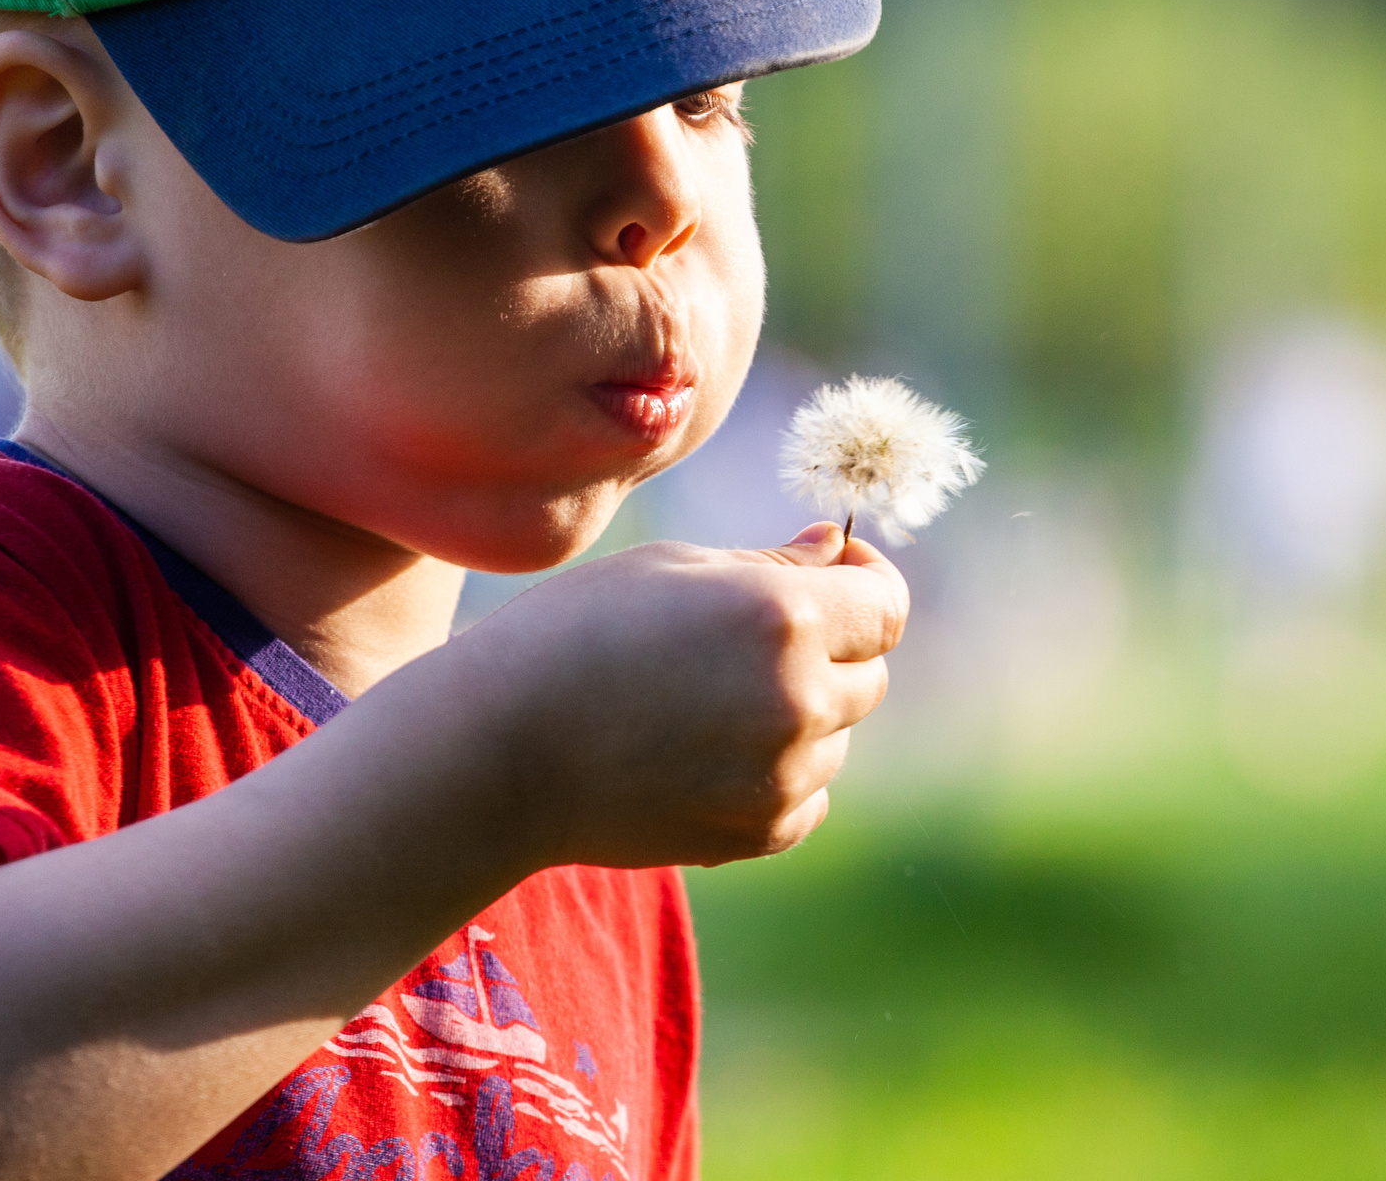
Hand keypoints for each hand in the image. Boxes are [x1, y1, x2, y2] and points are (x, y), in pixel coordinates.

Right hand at [450, 523, 908, 869]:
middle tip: (742, 640)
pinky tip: (702, 754)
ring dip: (799, 714)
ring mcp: (783, 776)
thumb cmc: (574, 634)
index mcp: (783, 617)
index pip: (886, 603)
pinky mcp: (759, 834)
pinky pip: (808, 795)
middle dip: (829, 648)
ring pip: (836, 737)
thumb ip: (772, 564)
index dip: (864, 580)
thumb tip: (838, 551)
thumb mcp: (672, 569)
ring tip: (703, 702)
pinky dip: (777, 774)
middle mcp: (799, 699)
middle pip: (869, 672)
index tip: (832, 571)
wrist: (498, 752)